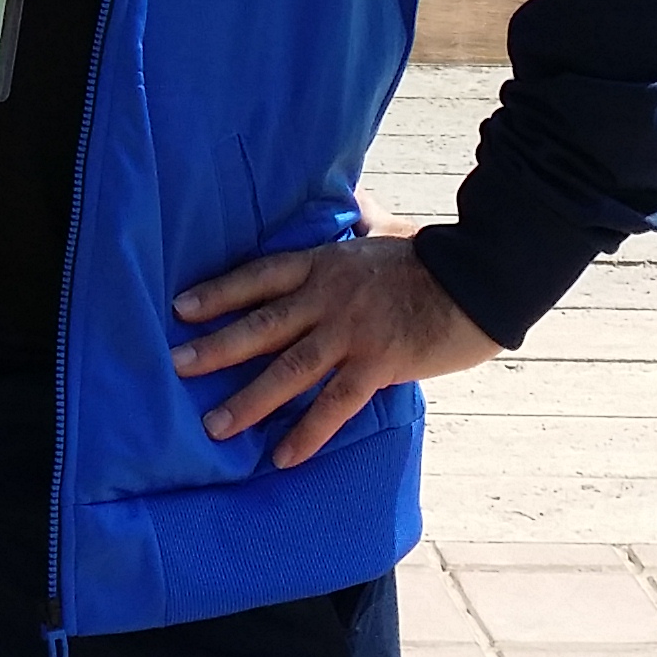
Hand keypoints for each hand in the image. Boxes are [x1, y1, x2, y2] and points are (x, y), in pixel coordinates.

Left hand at [170, 229, 500, 466]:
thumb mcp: (390, 229)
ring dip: (248, 399)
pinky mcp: (378, 364)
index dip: (219, 291)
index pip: (260, 276)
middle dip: (216, 346)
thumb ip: (365, 219)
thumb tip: (355, 201)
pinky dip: (307, 433)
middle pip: (262, 324)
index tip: (181, 307)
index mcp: (325, 264)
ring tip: (214, 425)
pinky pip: (335, 405)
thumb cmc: (434, 256)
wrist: (480, 279)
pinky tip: (282, 456)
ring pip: (288, 369)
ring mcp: (351, 333)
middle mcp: (328, 298)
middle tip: (176, 365)